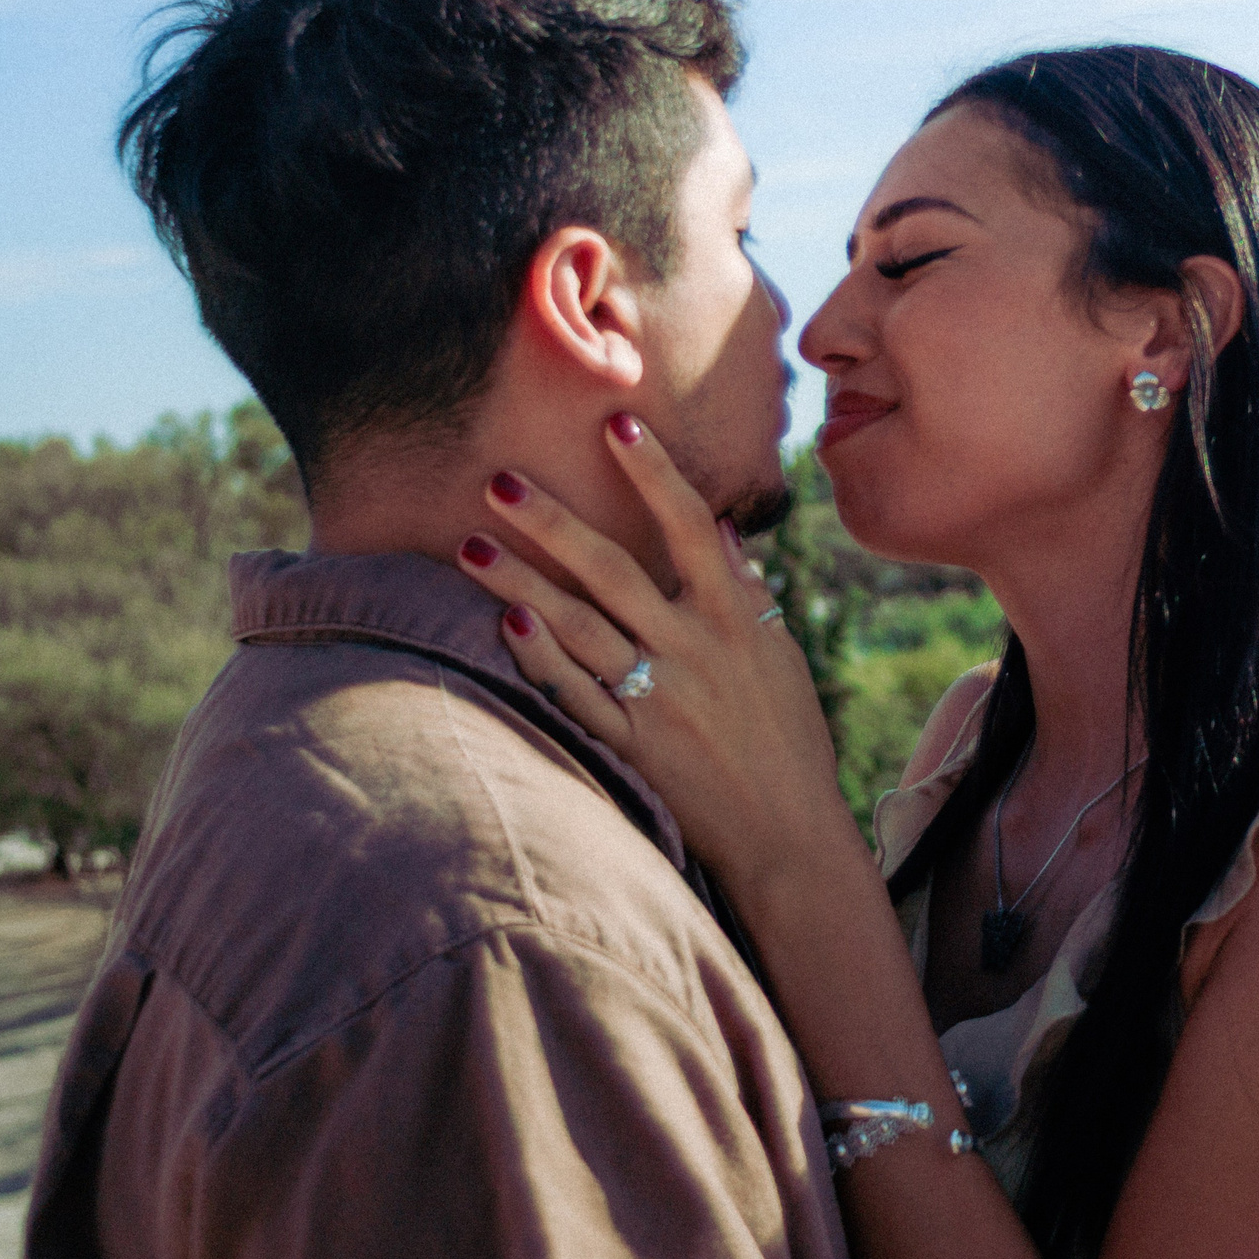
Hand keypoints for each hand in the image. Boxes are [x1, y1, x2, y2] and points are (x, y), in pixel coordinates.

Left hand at [455, 414, 861, 894]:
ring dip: (521, 582)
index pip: (691, 527)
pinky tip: (503, 620)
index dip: (655, 473)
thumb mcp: (779, 655)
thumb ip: (744, 589)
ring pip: (578, 628)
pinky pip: (574, 696)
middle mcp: (694, 651)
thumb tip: (717, 525)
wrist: (789, 836)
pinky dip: (539, 658)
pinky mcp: (631, 748)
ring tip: (468, 545)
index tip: (616, 422)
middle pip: (613, 571)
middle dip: (552, 521)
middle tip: (497, 479)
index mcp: (737, 618)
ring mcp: (659, 700)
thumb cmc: (787, 738)